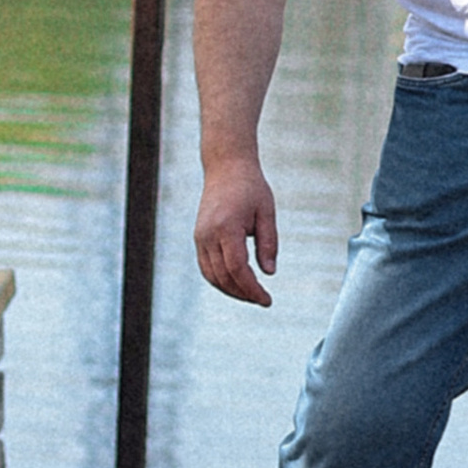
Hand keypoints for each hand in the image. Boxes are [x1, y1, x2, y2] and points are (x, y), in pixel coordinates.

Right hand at [196, 155, 280, 304]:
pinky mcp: (198, 237)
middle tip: (263, 300)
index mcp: (226, 227)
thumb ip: (269, 243)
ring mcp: (200, 237)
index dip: (252, 289)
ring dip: (231, 290)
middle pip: (223, 276)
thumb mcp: (267, 212)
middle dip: (243, 293)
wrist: (226, 167)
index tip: (267, 300)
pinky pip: (206, 267)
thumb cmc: (250, 187)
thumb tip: (269, 273)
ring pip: (211, 276)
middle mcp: (208, 235)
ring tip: (251, 295)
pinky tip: (237, 284)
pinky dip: (220, 280)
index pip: (237, 269)